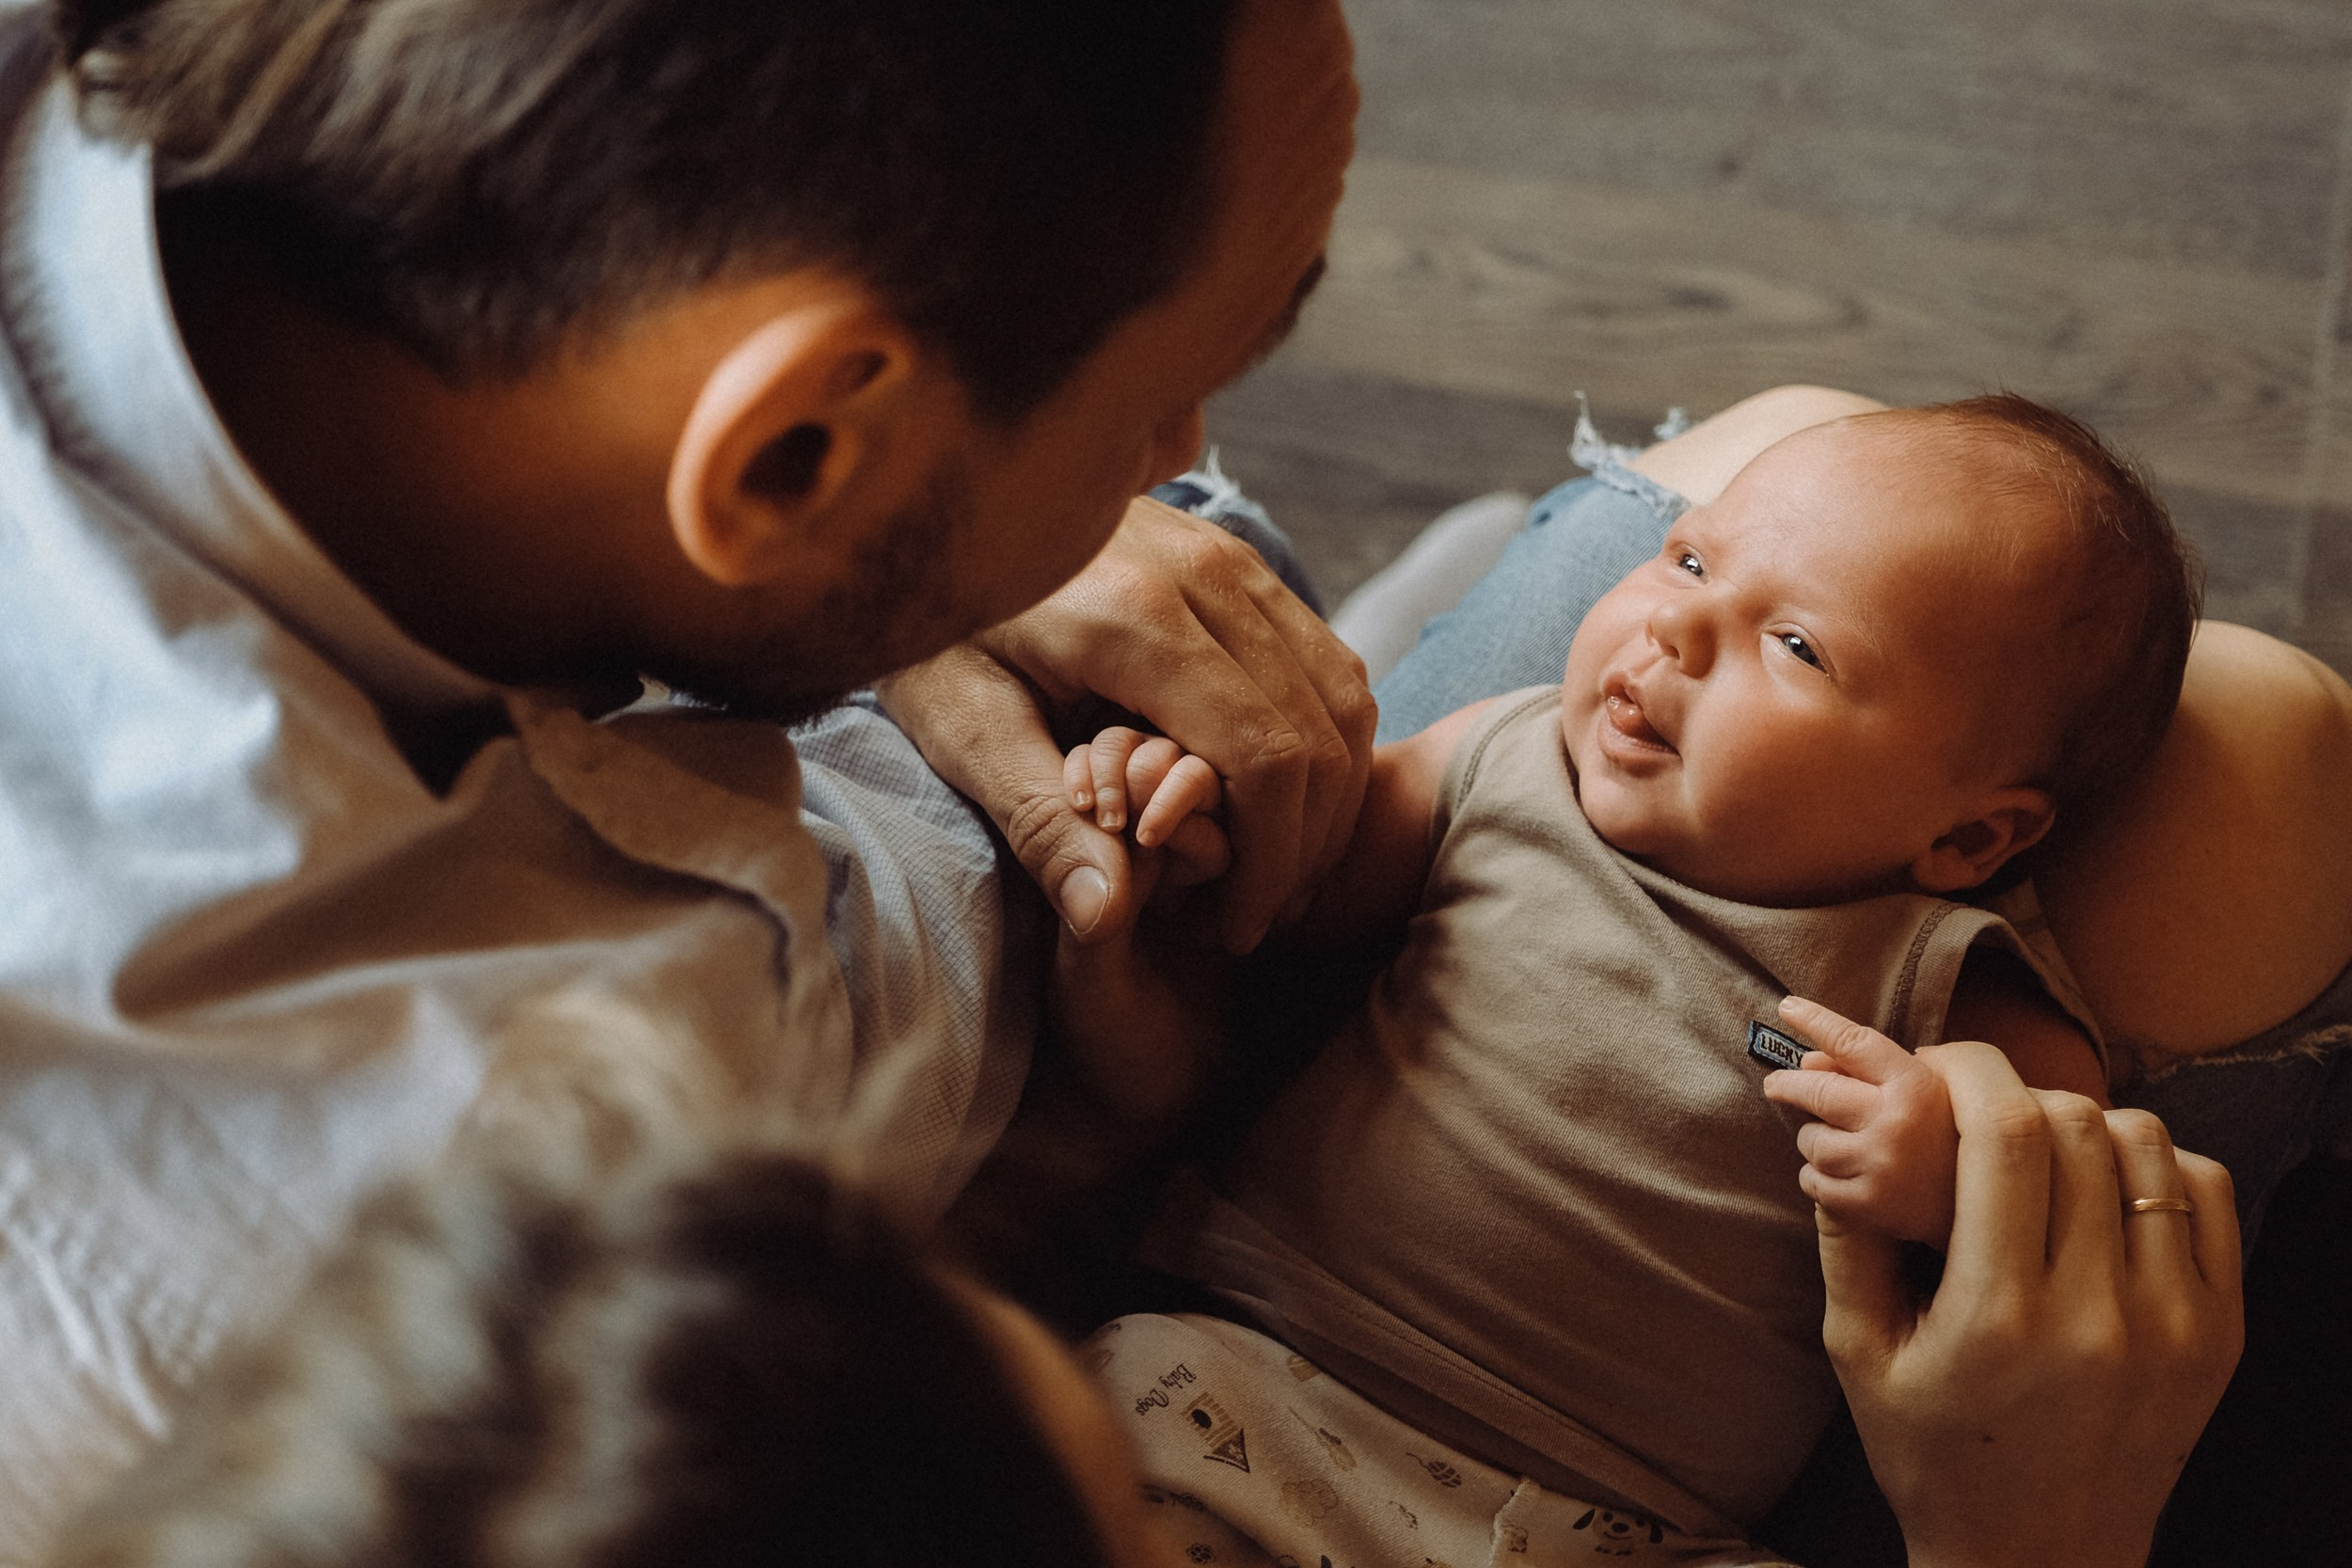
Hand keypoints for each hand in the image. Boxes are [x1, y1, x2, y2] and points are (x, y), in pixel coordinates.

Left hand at [876, 496, 1374, 952]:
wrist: (935, 510)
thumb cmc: (933, 626)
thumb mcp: (962, 729)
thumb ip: (1041, 822)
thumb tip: (1108, 918)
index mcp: (1136, 617)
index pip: (1264, 757)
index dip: (1270, 862)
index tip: (1237, 930)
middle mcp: (1205, 572)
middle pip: (1319, 732)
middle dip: (1306, 844)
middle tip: (1258, 918)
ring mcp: (1230, 554)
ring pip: (1342, 692)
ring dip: (1328, 795)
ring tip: (1275, 872)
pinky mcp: (1235, 556)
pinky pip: (1322, 657)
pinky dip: (1322, 739)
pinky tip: (1274, 801)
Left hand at [1763, 997, 1958, 1244]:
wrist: (1990, 1206)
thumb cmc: (1956, 1134)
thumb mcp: (1936, 1087)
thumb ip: (1877, 1067)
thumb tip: (1810, 1062)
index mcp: (1916, 1086)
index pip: (1854, 1043)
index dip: (1817, 1021)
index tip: (1787, 1007)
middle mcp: (1895, 1124)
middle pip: (1817, 1092)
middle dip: (1787, 1085)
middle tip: (1775, 1084)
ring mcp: (1880, 1167)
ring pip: (1810, 1140)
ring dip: (1814, 1138)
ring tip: (1836, 1140)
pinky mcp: (1868, 1206)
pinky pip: (1812, 1181)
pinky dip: (1816, 1175)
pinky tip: (1839, 1171)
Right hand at [1821, 1040, 2242, 1567]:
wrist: (2039, 1561)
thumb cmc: (1932, 1456)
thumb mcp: (1858, 1353)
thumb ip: (1847, 1236)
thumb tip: (1832, 1130)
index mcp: (1998, 1315)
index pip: (2005, 1133)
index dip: (1968, 1070)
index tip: (1934, 1065)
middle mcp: (2098, 1313)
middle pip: (2076, 1125)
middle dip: (2014, 1093)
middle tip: (1975, 1110)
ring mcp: (2175, 1323)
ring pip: (2147, 1146)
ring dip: (2085, 1126)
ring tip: (2040, 1152)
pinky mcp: (2219, 1334)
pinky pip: (2205, 1194)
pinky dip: (2155, 1167)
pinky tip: (2104, 1190)